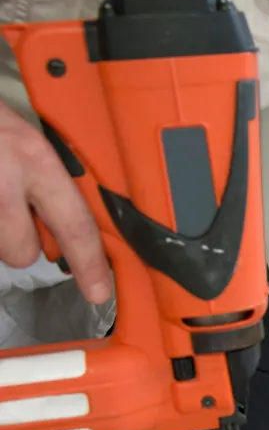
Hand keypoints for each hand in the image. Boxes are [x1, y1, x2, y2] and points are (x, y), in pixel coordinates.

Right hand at [0, 102, 109, 302]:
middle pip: (22, 251)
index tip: (99, 292)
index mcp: (37, 160)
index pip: (75, 224)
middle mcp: (5, 180)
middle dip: (23, 248)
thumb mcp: (27, 136)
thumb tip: (71, 225)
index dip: (90, 264)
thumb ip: (51, 178)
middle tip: (19, 225)